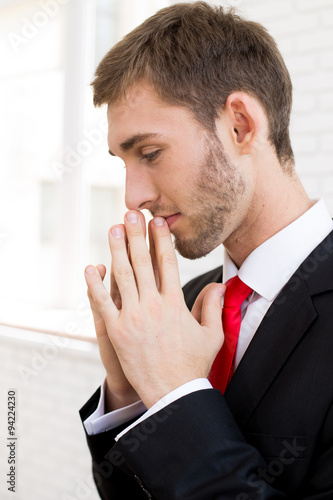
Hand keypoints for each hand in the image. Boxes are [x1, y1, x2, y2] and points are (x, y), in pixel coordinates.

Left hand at [85, 210, 224, 408]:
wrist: (173, 394)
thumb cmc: (193, 365)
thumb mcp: (212, 336)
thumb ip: (213, 307)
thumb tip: (218, 284)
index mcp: (176, 304)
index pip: (167, 264)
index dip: (161, 240)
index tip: (157, 223)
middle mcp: (154, 305)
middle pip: (143, 262)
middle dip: (136, 235)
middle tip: (131, 213)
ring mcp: (133, 317)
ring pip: (122, 276)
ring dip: (116, 250)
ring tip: (113, 229)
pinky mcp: (116, 331)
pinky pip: (103, 303)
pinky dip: (95, 285)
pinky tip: (91, 268)